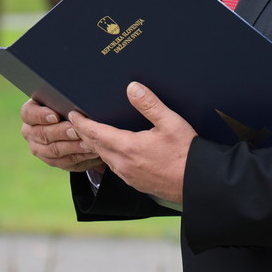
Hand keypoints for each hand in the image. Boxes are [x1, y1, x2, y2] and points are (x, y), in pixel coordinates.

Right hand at [20, 99, 104, 172]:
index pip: (28, 113)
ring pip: (53, 150)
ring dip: (72, 146)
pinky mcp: (51, 161)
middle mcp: (30, 131)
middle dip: (61, 132)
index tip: (55, 116)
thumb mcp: (65, 103)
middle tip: (76, 130)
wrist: (76, 127)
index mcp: (30, 113)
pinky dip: (78, 156)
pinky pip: (63, 161)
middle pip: (42, 134)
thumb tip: (74, 107)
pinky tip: (90, 151)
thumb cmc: (70, 108)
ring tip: (87, 142)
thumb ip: (65, 103)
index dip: (40, 116)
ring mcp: (38, 148)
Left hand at [68, 82, 195, 204]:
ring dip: (95, 146)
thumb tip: (132, 88)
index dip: (81, 123)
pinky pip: (114, 168)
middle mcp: (124, 164)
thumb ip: (149, 104)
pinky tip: (113, 152)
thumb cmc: (187, 153)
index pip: (95, 133)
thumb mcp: (171, 122)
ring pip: (104, 158)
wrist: (198, 183)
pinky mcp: (135, 183)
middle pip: (96, 146)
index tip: (72, 114)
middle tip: (77, 122)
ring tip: (91, 134)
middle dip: (84, 133)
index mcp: (128, 147)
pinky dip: (108, 157)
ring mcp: (129, 176)